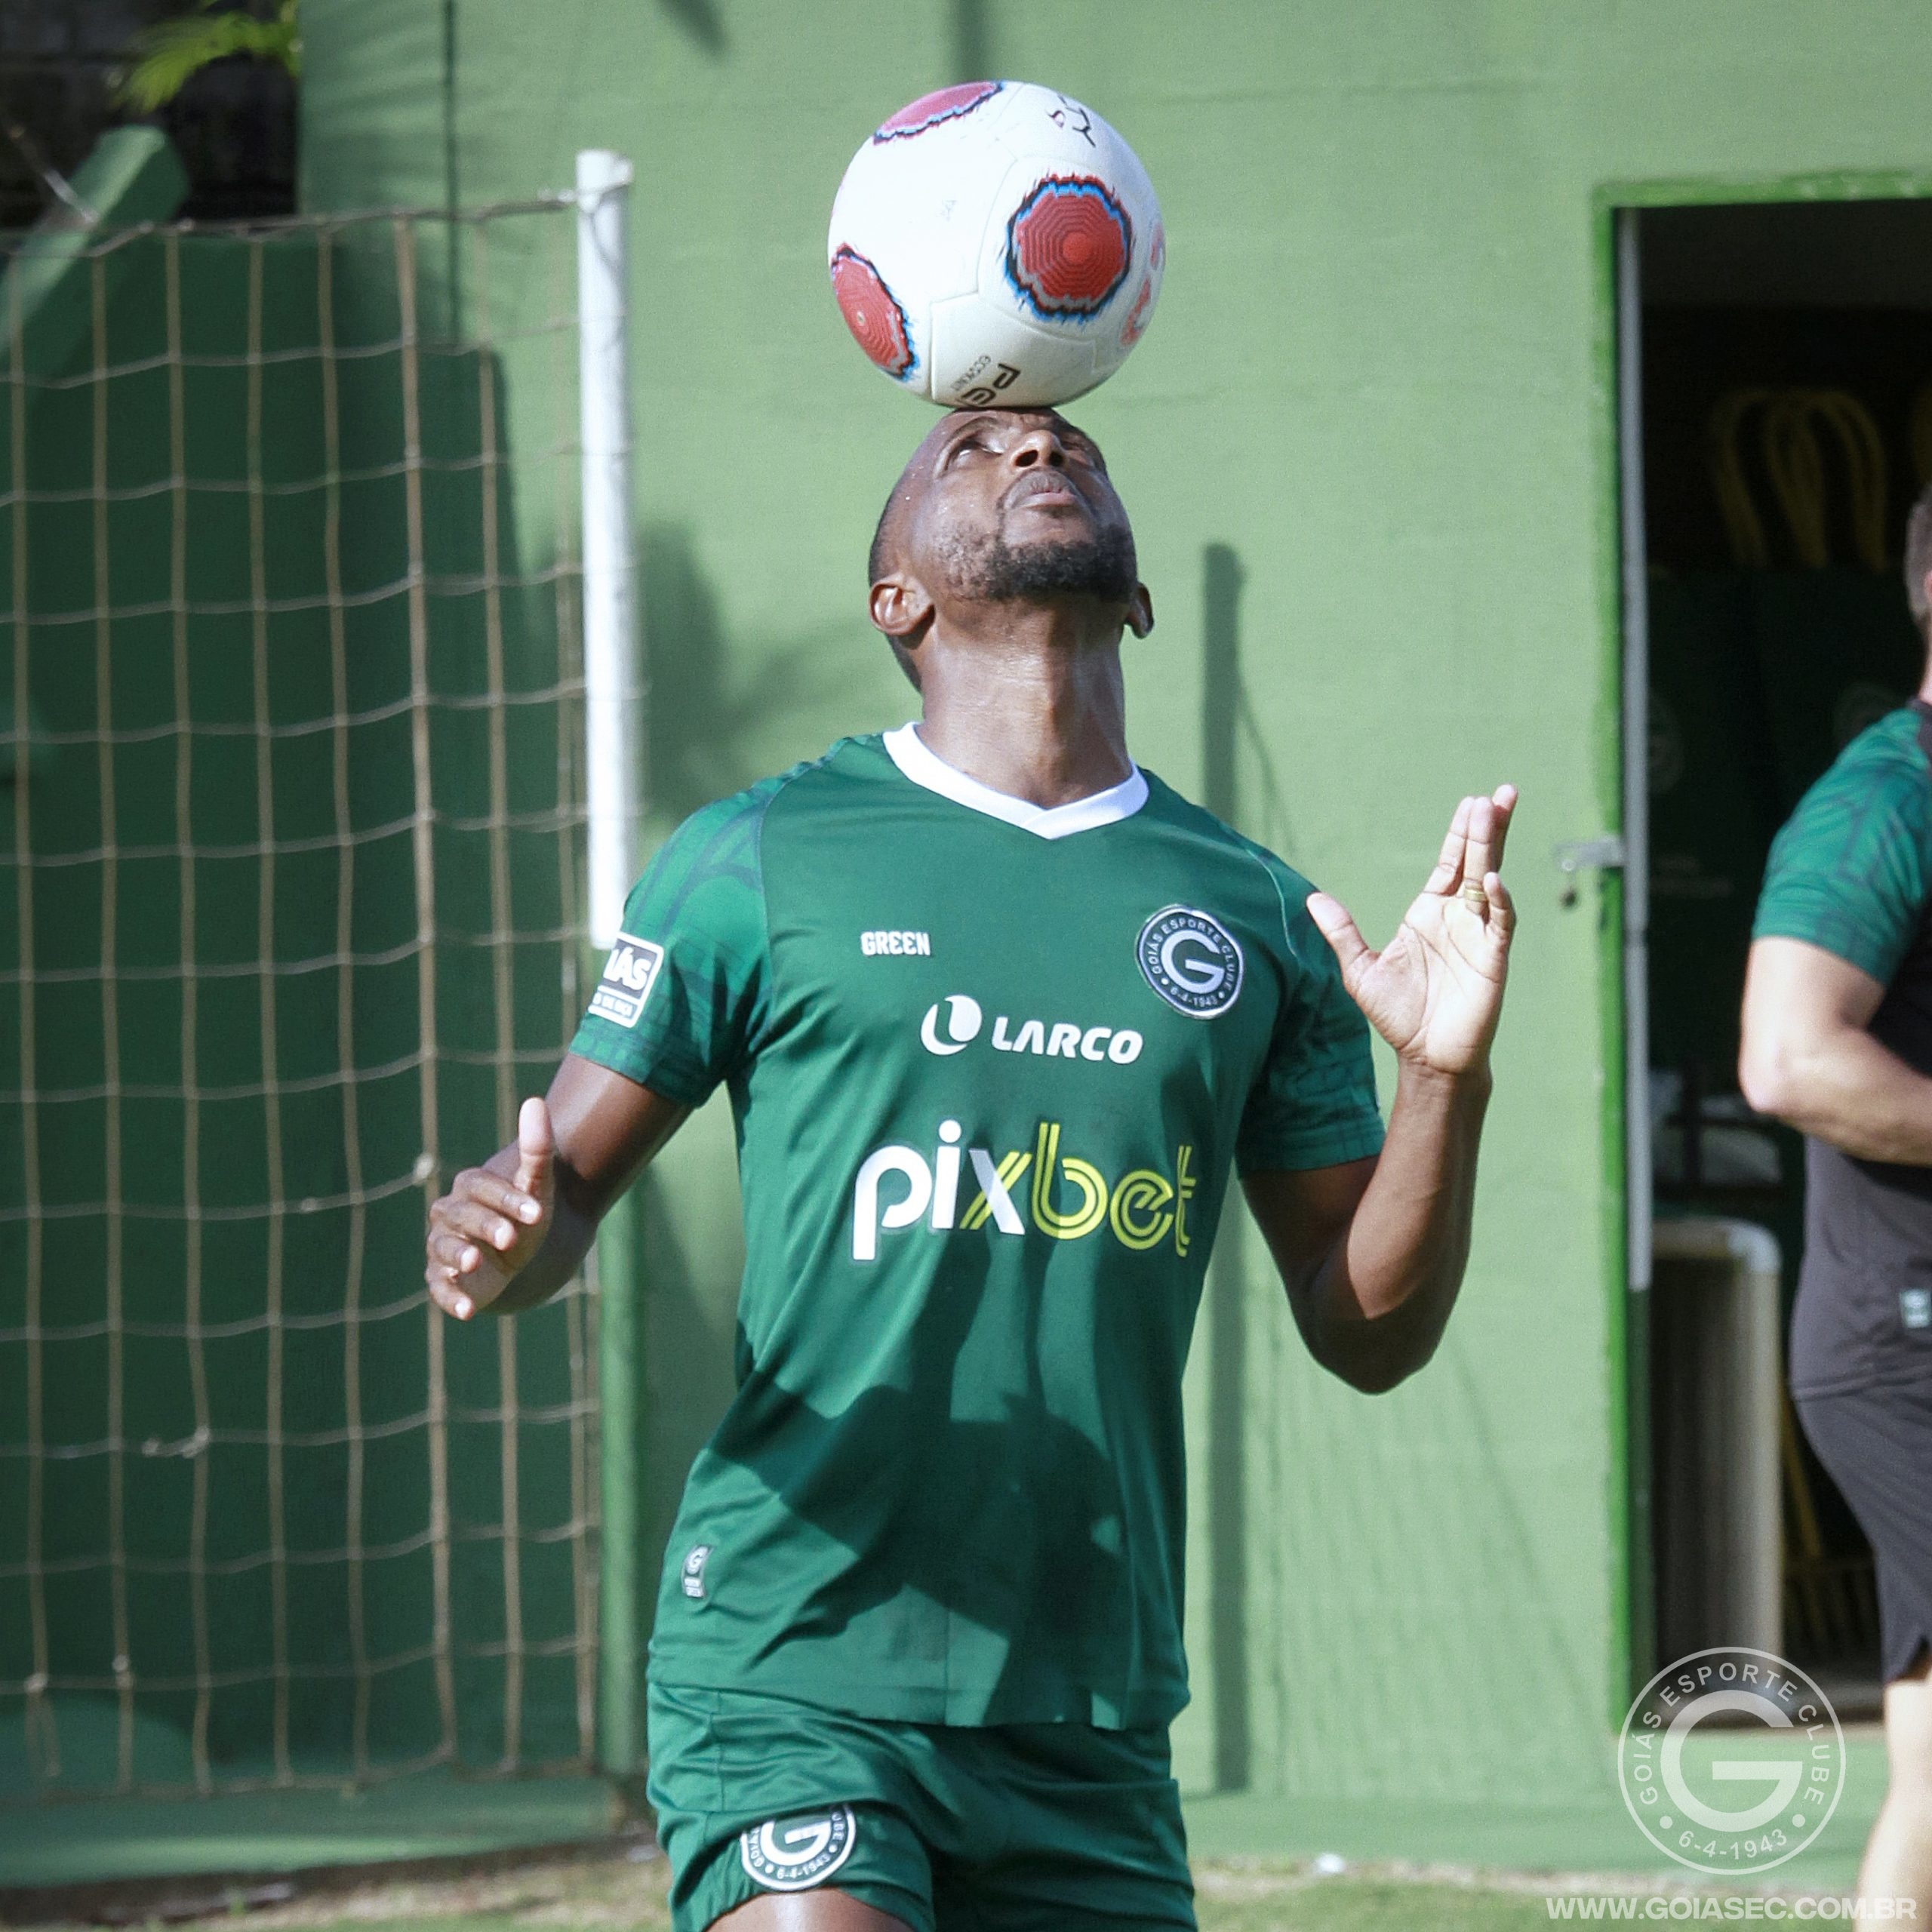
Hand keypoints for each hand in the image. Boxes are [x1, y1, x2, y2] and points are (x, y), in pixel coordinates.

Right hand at [425, 1096, 553, 1318]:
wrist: (519, 1252)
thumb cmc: (526, 1214)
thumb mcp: (537, 1185)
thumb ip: (537, 1148)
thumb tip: (535, 1101)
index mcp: (471, 1187)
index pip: (482, 1187)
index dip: (507, 1199)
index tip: (537, 1211)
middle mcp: (450, 1214)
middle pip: (461, 1216)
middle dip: (486, 1225)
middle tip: (511, 1238)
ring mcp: (443, 1246)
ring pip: (442, 1248)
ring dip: (457, 1255)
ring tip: (474, 1263)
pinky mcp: (443, 1277)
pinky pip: (439, 1286)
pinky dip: (449, 1297)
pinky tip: (466, 1311)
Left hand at [1307, 786, 1517, 1078]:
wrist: (1426, 1058)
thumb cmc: (1398, 1016)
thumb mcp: (1362, 971)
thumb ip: (1342, 933)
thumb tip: (1312, 900)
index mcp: (1429, 913)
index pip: (1449, 862)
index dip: (1461, 833)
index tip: (1472, 802)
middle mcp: (1458, 918)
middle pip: (1476, 861)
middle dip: (1486, 828)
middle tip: (1497, 793)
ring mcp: (1478, 936)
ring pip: (1490, 882)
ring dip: (1494, 849)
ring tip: (1497, 812)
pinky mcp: (1492, 960)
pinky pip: (1499, 924)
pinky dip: (1498, 903)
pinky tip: (1492, 882)